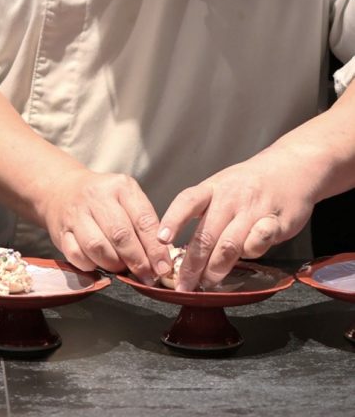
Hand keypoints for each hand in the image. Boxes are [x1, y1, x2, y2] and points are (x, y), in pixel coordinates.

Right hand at [41, 169, 170, 283]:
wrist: (62, 189)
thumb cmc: (103, 200)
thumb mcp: (127, 200)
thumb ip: (144, 226)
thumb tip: (161, 262)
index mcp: (121, 187)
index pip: (143, 221)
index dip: (155, 249)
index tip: (163, 269)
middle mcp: (96, 196)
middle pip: (120, 235)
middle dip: (137, 261)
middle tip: (146, 276)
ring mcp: (76, 213)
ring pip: (97, 247)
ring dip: (113, 265)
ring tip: (121, 268)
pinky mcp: (61, 230)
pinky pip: (77, 255)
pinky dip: (91, 266)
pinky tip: (98, 264)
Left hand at [158, 154, 315, 291]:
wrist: (291, 168)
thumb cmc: (250, 184)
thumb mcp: (221, 187)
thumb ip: (204, 213)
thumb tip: (179, 246)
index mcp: (212, 188)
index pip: (187, 201)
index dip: (172, 220)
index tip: (160, 240)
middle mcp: (230, 198)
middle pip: (206, 234)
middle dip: (192, 263)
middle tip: (183, 284)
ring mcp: (254, 209)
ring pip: (230, 244)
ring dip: (216, 268)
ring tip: (207, 283)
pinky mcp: (277, 221)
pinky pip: (260, 241)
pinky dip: (252, 252)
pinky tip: (247, 257)